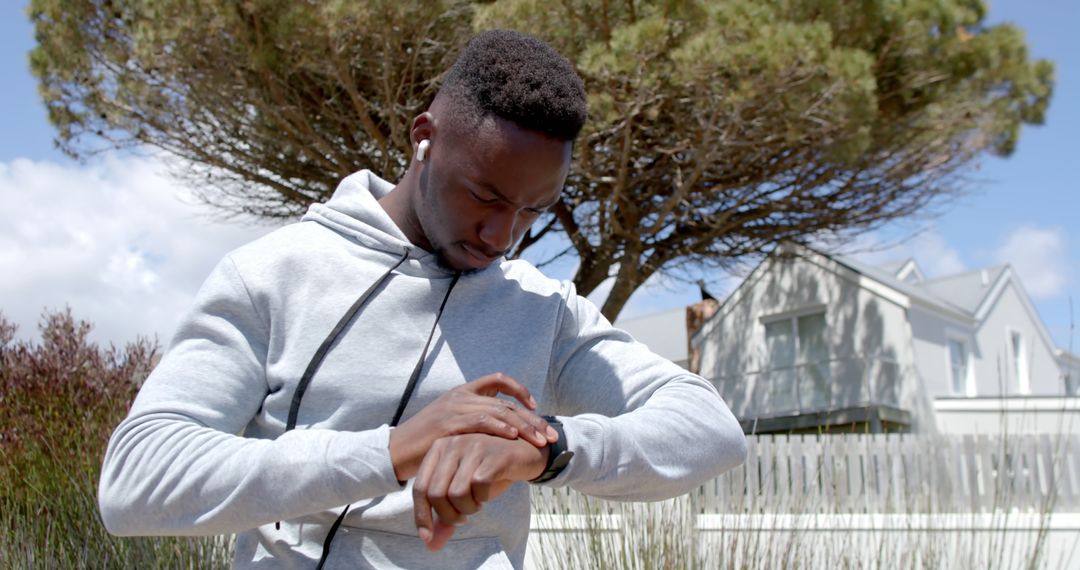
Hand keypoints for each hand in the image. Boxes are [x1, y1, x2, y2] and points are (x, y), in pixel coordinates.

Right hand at [389, 373, 555, 480]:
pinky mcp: (448, 424)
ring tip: (540, 441)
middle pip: (505, 402)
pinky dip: (500, 428)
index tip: (536, 407)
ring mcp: (454, 408)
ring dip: (523, 427)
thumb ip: (473, 423)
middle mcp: (460, 396)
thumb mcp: (452, 427)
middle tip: (550, 435)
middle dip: (532, 419)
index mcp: (462, 393)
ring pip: (498, 411)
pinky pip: (480, 421)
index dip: (519, 390)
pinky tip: (514, 438)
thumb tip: (500, 431)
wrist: (395, 452)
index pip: (497, 379)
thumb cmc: (426, 444)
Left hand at [412, 433, 549, 549]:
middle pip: (436, 493)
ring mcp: (473, 447)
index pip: (420, 488)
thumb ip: (446, 516)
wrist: (525, 454)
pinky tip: (487, 495)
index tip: (428, 537)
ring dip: (468, 509)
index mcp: (438, 449)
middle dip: (449, 516)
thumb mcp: (464, 493)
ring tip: (477, 504)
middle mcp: (452, 444)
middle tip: (463, 518)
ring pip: (456, 493)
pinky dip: (483, 498)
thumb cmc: (490, 472)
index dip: (422, 516)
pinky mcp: (493, 455)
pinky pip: (479, 487)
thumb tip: (432, 546)